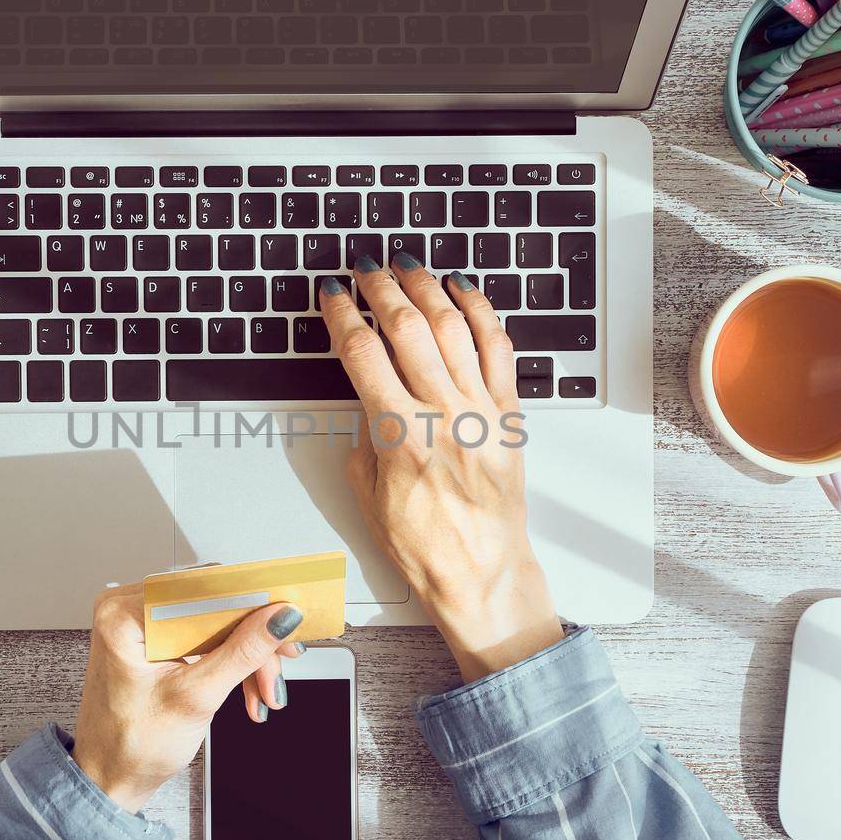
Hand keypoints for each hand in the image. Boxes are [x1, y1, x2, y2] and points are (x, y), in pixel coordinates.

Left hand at [70, 584, 304, 812]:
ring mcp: (142, 623)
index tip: (284, 611)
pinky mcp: (156, 638)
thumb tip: (279, 619)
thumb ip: (242, 653)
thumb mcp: (196, 698)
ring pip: (216, 622)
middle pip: (213, 605)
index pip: (202, 588)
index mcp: (125, 615)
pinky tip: (248, 686)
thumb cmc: (130, 746)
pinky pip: (205, 635)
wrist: (111, 776)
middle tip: (281, 661)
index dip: (250, 601)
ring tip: (263, 690)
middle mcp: (129, 609)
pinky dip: (230, 660)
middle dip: (252, 639)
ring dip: (246, 656)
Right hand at [319, 257, 564, 682]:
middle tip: (364, 267)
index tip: (332, 292)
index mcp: (399, 435)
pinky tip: (463, 291)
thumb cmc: (425, 545)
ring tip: (408, 267)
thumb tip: (366, 397)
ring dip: (427, 288)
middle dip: (380, 287)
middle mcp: (442, 415)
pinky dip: (480, 311)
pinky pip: (498, 347)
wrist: (481, 572)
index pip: (361, 353)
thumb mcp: (368, 493)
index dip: (342, 314)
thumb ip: (363, 436)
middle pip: (407, 327)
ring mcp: (481, 410)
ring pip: (453, 326)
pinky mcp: (509, 414)